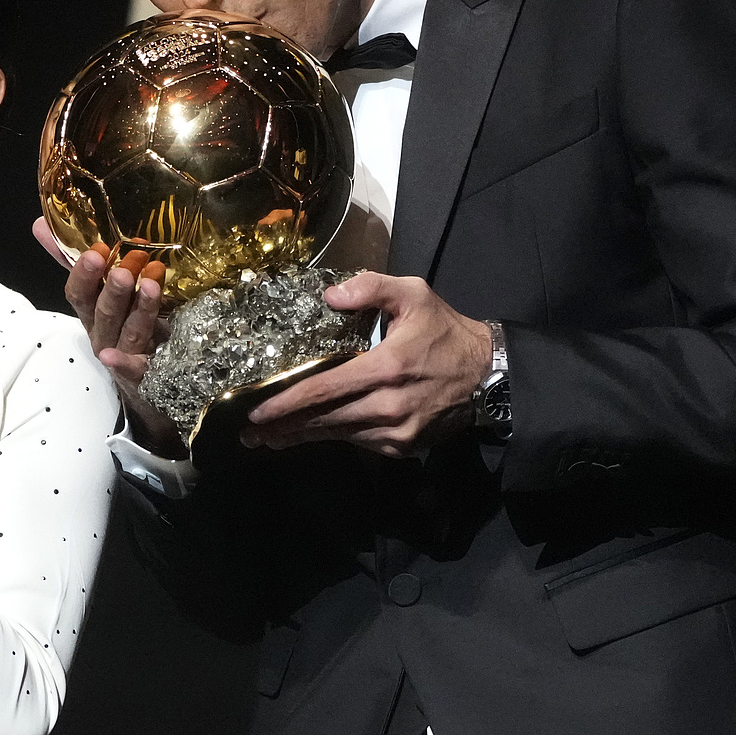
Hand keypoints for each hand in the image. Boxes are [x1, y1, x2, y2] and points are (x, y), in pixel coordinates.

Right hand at [35, 216, 185, 457]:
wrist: (152, 371)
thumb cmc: (125, 319)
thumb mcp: (104, 286)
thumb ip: (75, 258)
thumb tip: (40, 223)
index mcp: (91, 311)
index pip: (78, 292)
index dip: (85, 274)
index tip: (98, 250)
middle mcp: (101, 332)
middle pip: (102, 312)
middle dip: (113, 290)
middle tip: (126, 268)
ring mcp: (121, 353)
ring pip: (127, 331)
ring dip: (139, 310)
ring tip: (153, 285)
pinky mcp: (143, 373)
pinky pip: (135, 370)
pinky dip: (126, 365)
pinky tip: (119, 359)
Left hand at [241, 272, 490, 457]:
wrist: (487, 376)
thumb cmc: (445, 332)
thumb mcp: (414, 294)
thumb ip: (371, 287)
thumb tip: (330, 296)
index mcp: (386, 367)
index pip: (324, 389)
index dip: (287, 403)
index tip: (256, 412)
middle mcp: (388, 405)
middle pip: (324, 420)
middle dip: (283, 427)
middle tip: (248, 433)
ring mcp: (396, 431)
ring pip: (338, 434)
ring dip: (302, 436)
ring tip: (270, 437)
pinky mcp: (403, 446)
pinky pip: (359, 442)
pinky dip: (334, 436)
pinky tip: (312, 432)